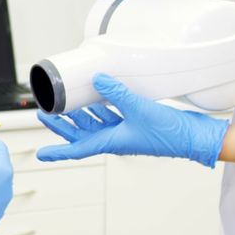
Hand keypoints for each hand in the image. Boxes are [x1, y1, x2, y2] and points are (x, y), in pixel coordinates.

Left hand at [35, 74, 228, 166]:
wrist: (194, 138)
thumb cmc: (169, 133)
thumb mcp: (137, 109)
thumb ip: (116, 93)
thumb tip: (97, 80)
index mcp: (111, 142)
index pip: (77, 148)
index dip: (57, 152)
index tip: (41, 155)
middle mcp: (114, 139)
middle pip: (80, 133)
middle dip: (61, 124)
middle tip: (44, 113)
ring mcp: (125, 131)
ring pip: (94, 124)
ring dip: (79, 115)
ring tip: (64, 102)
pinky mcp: (135, 123)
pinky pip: (111, 116)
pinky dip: (100, 107)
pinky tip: (95, 96)